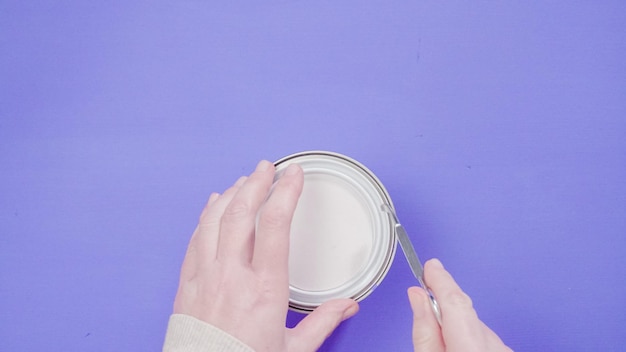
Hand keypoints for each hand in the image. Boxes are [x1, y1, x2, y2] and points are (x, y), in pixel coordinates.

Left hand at [172, 160, 358, 351]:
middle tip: (268, 167)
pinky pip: (195, 238)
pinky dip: (206, 216)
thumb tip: (348, 306)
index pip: (276, 225)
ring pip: (215, 220)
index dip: (286, 192)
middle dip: (257, 182)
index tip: (294, 175)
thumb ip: (324, 321)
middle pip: (242, 213)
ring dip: (231, 194)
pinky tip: (214, 204)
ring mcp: (207, 276)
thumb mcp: (293, 348)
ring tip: (245, 180)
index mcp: (265, 288)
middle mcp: (233, 275)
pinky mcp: (188, 282)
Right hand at [408, 259, 511, 351]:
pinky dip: (470, 335)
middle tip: (424, 293)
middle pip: (463, 309)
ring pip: (473, 322)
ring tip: (442, 340)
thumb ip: (423, 328)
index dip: (440, 280)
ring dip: (456, 323)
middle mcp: (492, 344)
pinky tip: (460, 346)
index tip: (430, 266)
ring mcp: (502, 347)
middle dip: (443, 302)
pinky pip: (484, 335)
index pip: (454, 300)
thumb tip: (417, 295)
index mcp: (470, 344)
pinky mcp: (504, 350)